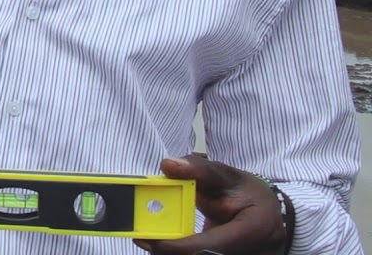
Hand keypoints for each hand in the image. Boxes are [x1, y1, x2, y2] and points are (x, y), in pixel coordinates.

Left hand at [134, 154, 287, 254]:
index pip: (210, 245)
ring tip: (147, 237)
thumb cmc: (251, 194)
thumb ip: (200, 170)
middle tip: (141, 238)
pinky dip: (178, 249)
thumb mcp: (230, 176)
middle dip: (168, 251)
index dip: (178, 246)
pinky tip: (162, 240)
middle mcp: (243, 252)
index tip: (150, 239)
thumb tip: (167, 165)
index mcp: (251, 230)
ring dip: (170, 250)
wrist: (270, 214)